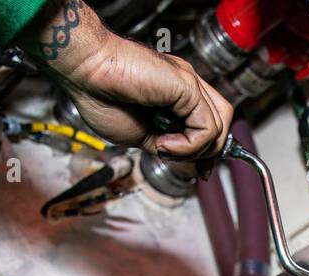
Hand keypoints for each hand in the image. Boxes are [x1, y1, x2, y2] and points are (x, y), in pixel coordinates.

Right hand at [68, 45, 232, 158]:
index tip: (201, 171)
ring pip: (219, 127)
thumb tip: (181, 158)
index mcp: (175, 94)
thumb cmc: (100, 96)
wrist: (85, 71)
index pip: (210, 122)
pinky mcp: (187, 86)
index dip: (209, 150)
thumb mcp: (138, 134)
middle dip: (211, 152)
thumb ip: (164, 143)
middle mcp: (186, 86)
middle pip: (222, 122)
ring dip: (194, 151)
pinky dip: (187, 146)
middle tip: (192, 166)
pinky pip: (206, 128)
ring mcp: (188, 83)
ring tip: (165, 148)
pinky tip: (163, 142)